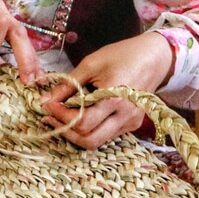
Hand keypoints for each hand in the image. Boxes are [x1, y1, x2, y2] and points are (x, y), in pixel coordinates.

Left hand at [40, 32, 175, 149]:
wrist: (154, 57)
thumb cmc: (122, 55)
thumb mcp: (91, 64)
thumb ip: (67, 84)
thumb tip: (44, 100)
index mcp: (114, 98)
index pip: (82, 121)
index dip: (60, 116)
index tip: (48, 105)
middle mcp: (124, 115)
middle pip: (89, 140)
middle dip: (66, 131)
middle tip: (51, 117)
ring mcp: (130, 122)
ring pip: (97, 142)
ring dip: (76, 134)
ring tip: (62, 118)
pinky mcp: (133, 124)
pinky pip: (107, 135)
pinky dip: (91, 130)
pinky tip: (82, 116)